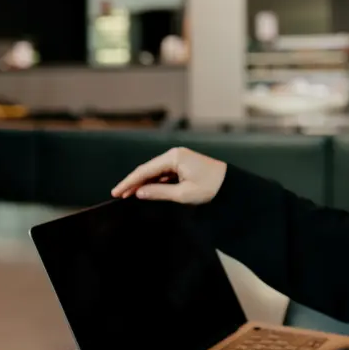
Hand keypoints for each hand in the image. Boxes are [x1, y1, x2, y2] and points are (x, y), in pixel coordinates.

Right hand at [111, 147, 227, 205]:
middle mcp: (175, 154)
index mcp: (174, 157)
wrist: (232, 185)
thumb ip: (159, 192)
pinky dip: (155, 182)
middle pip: (148, 169)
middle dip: (134, 182)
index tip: (116, 192)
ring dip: (144, 183)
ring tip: (129, 195)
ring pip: (156, 172)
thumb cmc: (211, 188)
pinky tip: (147, 191)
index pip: (145, 170)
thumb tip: (139, 192)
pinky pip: (165, 173)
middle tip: (119, 195)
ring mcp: (180, 159)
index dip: (129, 182)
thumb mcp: (183, 194)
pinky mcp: (184, 165)